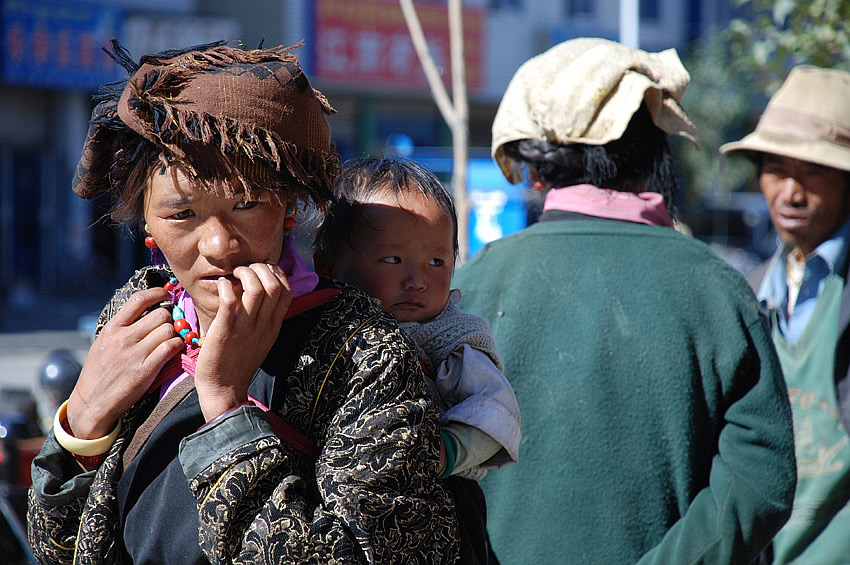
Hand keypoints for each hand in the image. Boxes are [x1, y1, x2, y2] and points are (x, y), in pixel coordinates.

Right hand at [66, 288, 184, 438]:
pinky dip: (177, 347)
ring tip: (170, 340)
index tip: (167, 294)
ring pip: (168, 330)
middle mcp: (124, 338)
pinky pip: (171, 348)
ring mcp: (135, 354)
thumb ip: (123, 327)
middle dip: (169, 318)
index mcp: (113, 328)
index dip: (158, 292)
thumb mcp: (104, 343)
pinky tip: (173, 351)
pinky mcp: (145, 370)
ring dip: (174, 334)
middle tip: (168, 327)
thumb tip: (145, 310)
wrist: (92, 402)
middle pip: (161, 314)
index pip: (139, 300)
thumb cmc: (100, 372)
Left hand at [194, 262, 291, 420]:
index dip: (277, 273)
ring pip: (256, 288)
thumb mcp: (262, 338)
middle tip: (246, 269)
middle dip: (261, 268)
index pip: (287, 291)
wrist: (224, 389)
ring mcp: (245, 328)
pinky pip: (229, 300)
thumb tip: (261, 289)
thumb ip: (265, 316)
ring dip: (245, 273)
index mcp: (274, 326)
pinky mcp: (225, 331)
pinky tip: (221, 285)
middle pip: (274, 285)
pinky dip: (225, 285)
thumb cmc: (239, 361)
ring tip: (234, 274)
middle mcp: (263, 325)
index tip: (263, 269)